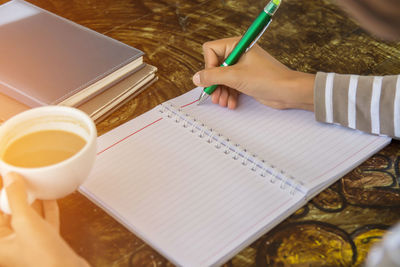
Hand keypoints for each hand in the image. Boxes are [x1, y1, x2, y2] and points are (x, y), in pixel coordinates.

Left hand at [0, 173, 89, 266]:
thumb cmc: (43, 259)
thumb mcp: (26, 222)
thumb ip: (16, 198)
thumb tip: (10, 179)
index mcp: (0, 243)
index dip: (1, 195)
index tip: (6, 179)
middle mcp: (11, 244)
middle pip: (9, 213)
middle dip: (15, 196)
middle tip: (20, 179)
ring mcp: (30, 244)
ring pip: (27, 217)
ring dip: (32, 201)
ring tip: (35, 184)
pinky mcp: (47, 243)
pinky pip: (44, 221)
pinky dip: (46, 208)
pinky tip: (50, 197)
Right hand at [192, 37, 314, 110]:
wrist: (288, 92)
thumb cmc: (267, 78)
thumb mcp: (235, 77)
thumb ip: (213, 77)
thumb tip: (196, 78)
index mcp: (237, 45)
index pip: (211, 50)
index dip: (209, 65)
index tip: (214, 78)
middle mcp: (238, 54)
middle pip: (214, 67)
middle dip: (214, 83)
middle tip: (215, 95)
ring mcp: (242, 67)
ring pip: (222, 79)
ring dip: (221, 92)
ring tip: (223, 102)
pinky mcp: (246, 79)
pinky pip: (230, 86)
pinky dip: (229, 95)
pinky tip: (231, 103)